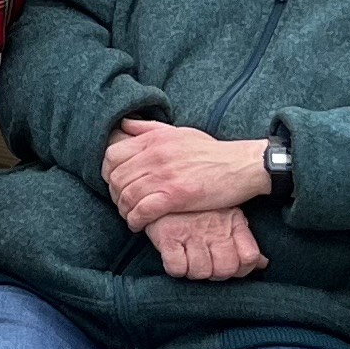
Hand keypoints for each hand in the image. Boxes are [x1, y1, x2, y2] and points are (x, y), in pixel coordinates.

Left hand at [102, 119, 274, 232]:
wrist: (241, 165)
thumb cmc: (212, 151)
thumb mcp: (179, 132)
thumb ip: (150, 129)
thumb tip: (125, 124)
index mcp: (153, 140)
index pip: (112, 156)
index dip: (108, 172)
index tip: (115, 183)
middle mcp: (154, 156)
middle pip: (116, 178)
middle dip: (114, 194)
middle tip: (122, 203)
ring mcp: (164, 176)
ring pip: (126, 196)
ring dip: (124, 210)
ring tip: (130, 216)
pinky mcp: (175, 196)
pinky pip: (142, 210)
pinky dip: (135, 220)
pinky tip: (138, 224)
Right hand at [146, 208, 266, 281]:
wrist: (165, 187)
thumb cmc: (198, 206)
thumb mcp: (228, 215)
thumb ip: (244, 241)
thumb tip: (262, 264)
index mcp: (232, 222)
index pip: (249, 257)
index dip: (242, 269)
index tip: (231, 267)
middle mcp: (214, 229)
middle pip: (226, 269)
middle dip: (216, 274)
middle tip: (207, 265)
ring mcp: (190, 233)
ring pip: (200, 272)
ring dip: (194, 272)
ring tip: (190, 261)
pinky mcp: (167, 237)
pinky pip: (177, 268)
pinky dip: (176, 268)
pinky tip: (176, 258)